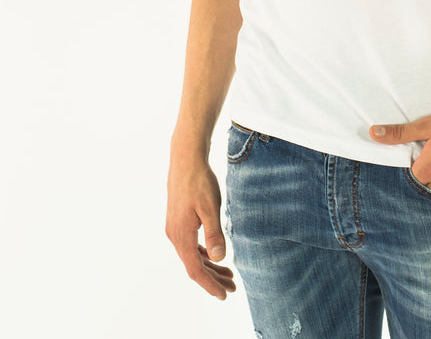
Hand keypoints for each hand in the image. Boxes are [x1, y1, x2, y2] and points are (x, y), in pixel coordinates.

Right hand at [166, 151, 235, 299]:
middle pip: (194, 265)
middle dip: (213, 278)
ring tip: (228, 274)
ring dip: (209, 266)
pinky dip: (203, 253)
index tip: (224, 295)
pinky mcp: (178, 220)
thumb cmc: (199, 181)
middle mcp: (175, 235)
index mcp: (181, 236)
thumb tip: (218, 258)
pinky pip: (190, 244)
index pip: (195, 270)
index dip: (210, 285)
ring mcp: (175, 228)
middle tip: (232, 287)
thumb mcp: (210, 207)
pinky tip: (214, 254)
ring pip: (192, 255)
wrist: (186, 158)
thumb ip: (214, 234)